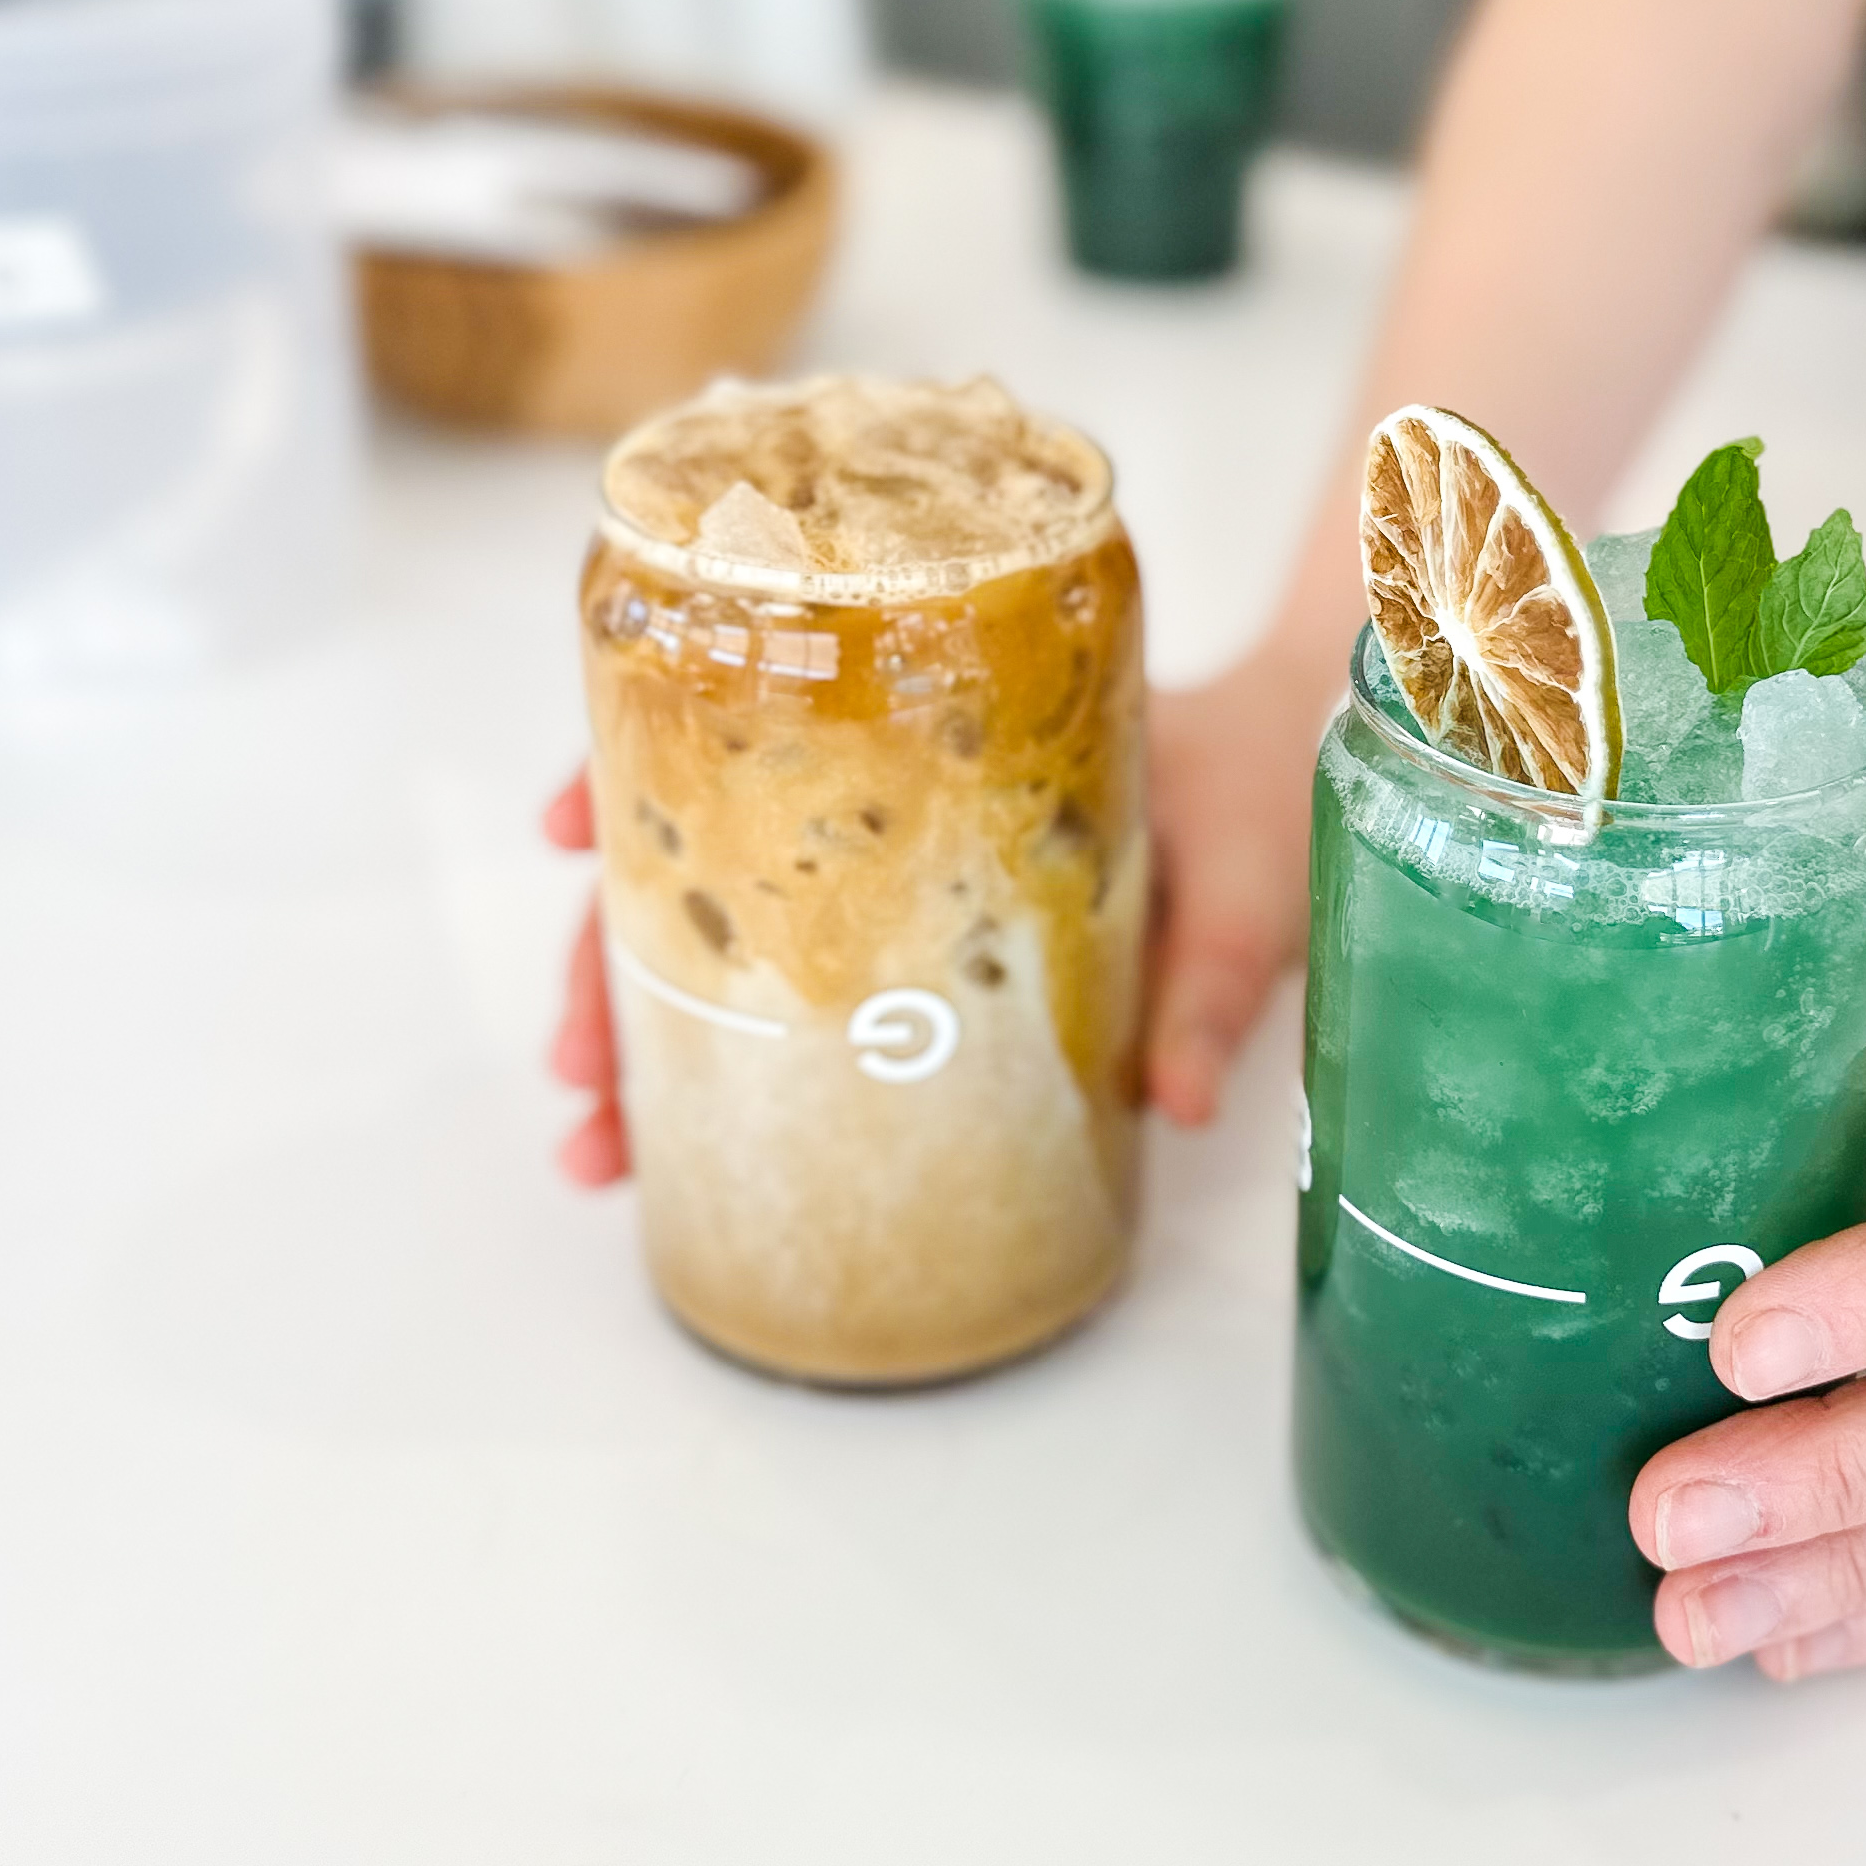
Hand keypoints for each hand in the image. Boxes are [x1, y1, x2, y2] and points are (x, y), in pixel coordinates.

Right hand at [539, 635, 1325, 1175]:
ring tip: (601, 1137)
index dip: (639, 772)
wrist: (1302, 757)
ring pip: (724, 924)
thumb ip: (1211, 985)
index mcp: (940, 733)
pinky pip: (800, 976)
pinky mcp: (922, 933)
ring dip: (644, 1021)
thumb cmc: (1263, 786)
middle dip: (610, 958)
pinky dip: (722, 1040)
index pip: (753, 728)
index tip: (563, 825)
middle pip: (701, 851)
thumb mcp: (1245, 878)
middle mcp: (889, 792)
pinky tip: (671, 1120)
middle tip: (576, 1072)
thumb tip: (1181, 1104)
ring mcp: (894, 865)